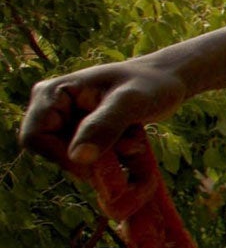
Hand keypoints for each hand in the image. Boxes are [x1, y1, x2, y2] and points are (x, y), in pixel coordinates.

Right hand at [18, 59, 186, 172]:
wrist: (167, 81)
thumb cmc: (150, 84)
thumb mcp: (131, 102)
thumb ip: (105, 125)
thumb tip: (78, 157)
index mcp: (52, 93)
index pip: (35, 138)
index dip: (62, 157)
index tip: (98, 166)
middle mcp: (51, 108)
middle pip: (55, 152)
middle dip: (93, 159)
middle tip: (130, 149)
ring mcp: (65, 122)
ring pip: (75, 160)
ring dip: (108, 159)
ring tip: (135, 140)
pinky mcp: (81, 134)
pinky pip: (90, 160)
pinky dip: (113, 158)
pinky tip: (134, 141)